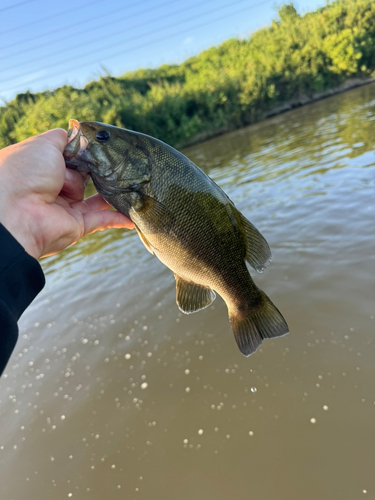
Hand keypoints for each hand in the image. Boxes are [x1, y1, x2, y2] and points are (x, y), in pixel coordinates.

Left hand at [0, 129, 133, 258]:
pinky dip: (118, 218)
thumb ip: (64, 137)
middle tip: (114, 164)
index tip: (100, 148)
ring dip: (111, 192)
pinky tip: (133, 217)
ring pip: (95, 196)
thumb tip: (77, 132)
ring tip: (130, 184)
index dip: (83, 153)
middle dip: (96, 170)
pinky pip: (102, 220)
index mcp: (41, 168)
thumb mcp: (44, 144)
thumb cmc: (25, 173)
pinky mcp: (77, 226)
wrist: (18, 212)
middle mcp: (52, 188)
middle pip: (83, 176)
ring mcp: (65, 208)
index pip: (69, 157)